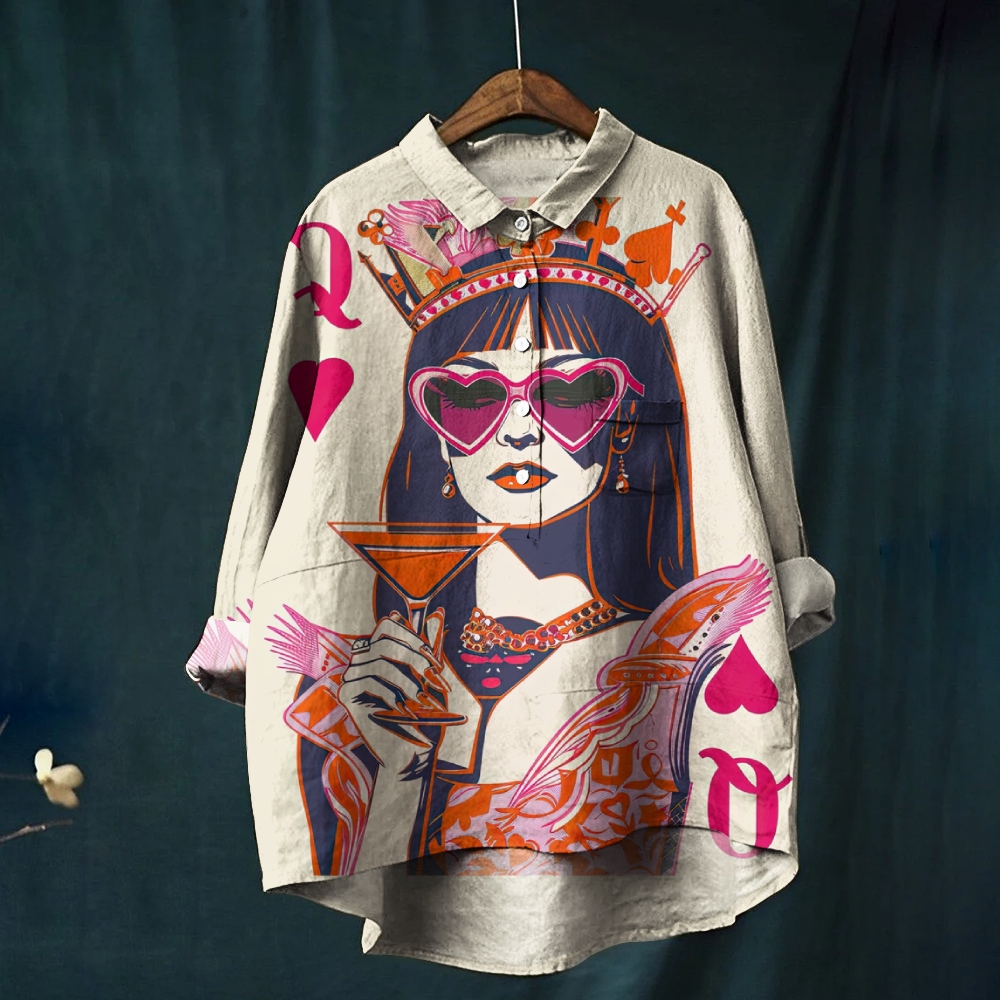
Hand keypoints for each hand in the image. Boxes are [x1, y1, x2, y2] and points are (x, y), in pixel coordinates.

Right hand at [339, 611, 450, 773]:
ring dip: (406, 681)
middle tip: (434, 681)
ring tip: (420, 702)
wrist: (411, 753)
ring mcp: (352, 676)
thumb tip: (436, 615)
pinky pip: (367, 680)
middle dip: (414, 658)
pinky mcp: (346, 695)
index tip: (433, 663)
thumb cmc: (424, 717)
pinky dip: (391, 694)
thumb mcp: (431, 679)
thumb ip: (429, 650)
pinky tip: (401, 711)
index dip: (412, 637)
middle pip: (384, 638)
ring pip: (378, 660)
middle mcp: (364, 660)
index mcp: (381, 652)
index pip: (388, 625)